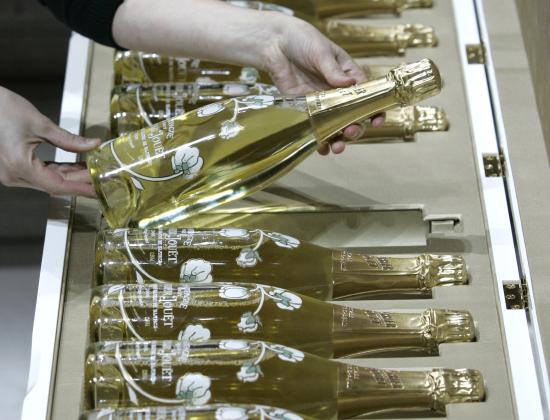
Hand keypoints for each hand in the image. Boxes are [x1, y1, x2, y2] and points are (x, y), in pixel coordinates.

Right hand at [0, 86, 99, 195]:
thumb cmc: (1, 108)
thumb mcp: (40, 123)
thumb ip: (69, 140)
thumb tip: (94, 145)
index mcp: (19, 166)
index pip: (58, 185)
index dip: (81, 188)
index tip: (98, 190)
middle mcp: (13, 175)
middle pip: (54, 184)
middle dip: (79, 181)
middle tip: (102, 179)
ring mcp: (11, 173)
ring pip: (48, 180)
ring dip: (70, 176)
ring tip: (93, 171)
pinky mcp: (12, 167)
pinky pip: (39, 173)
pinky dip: (58, 171)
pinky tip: (76, 166)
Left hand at [261, 15, 384, 154]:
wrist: (274, 44)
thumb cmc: (303, 41)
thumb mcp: (321, 52)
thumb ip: (333, 71)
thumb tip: (349, 83)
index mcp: (348, 76)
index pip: (366, 95)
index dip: (374, 109)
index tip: (377, 120)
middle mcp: (337, 93)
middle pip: (352, 116)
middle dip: (355, 128)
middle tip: (352, 132)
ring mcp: (321, 104)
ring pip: (335, 126)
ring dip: (339, 139)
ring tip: (338, 147)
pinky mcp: (304, 110)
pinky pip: (315, 128)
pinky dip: (320, 141)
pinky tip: (322, 149)